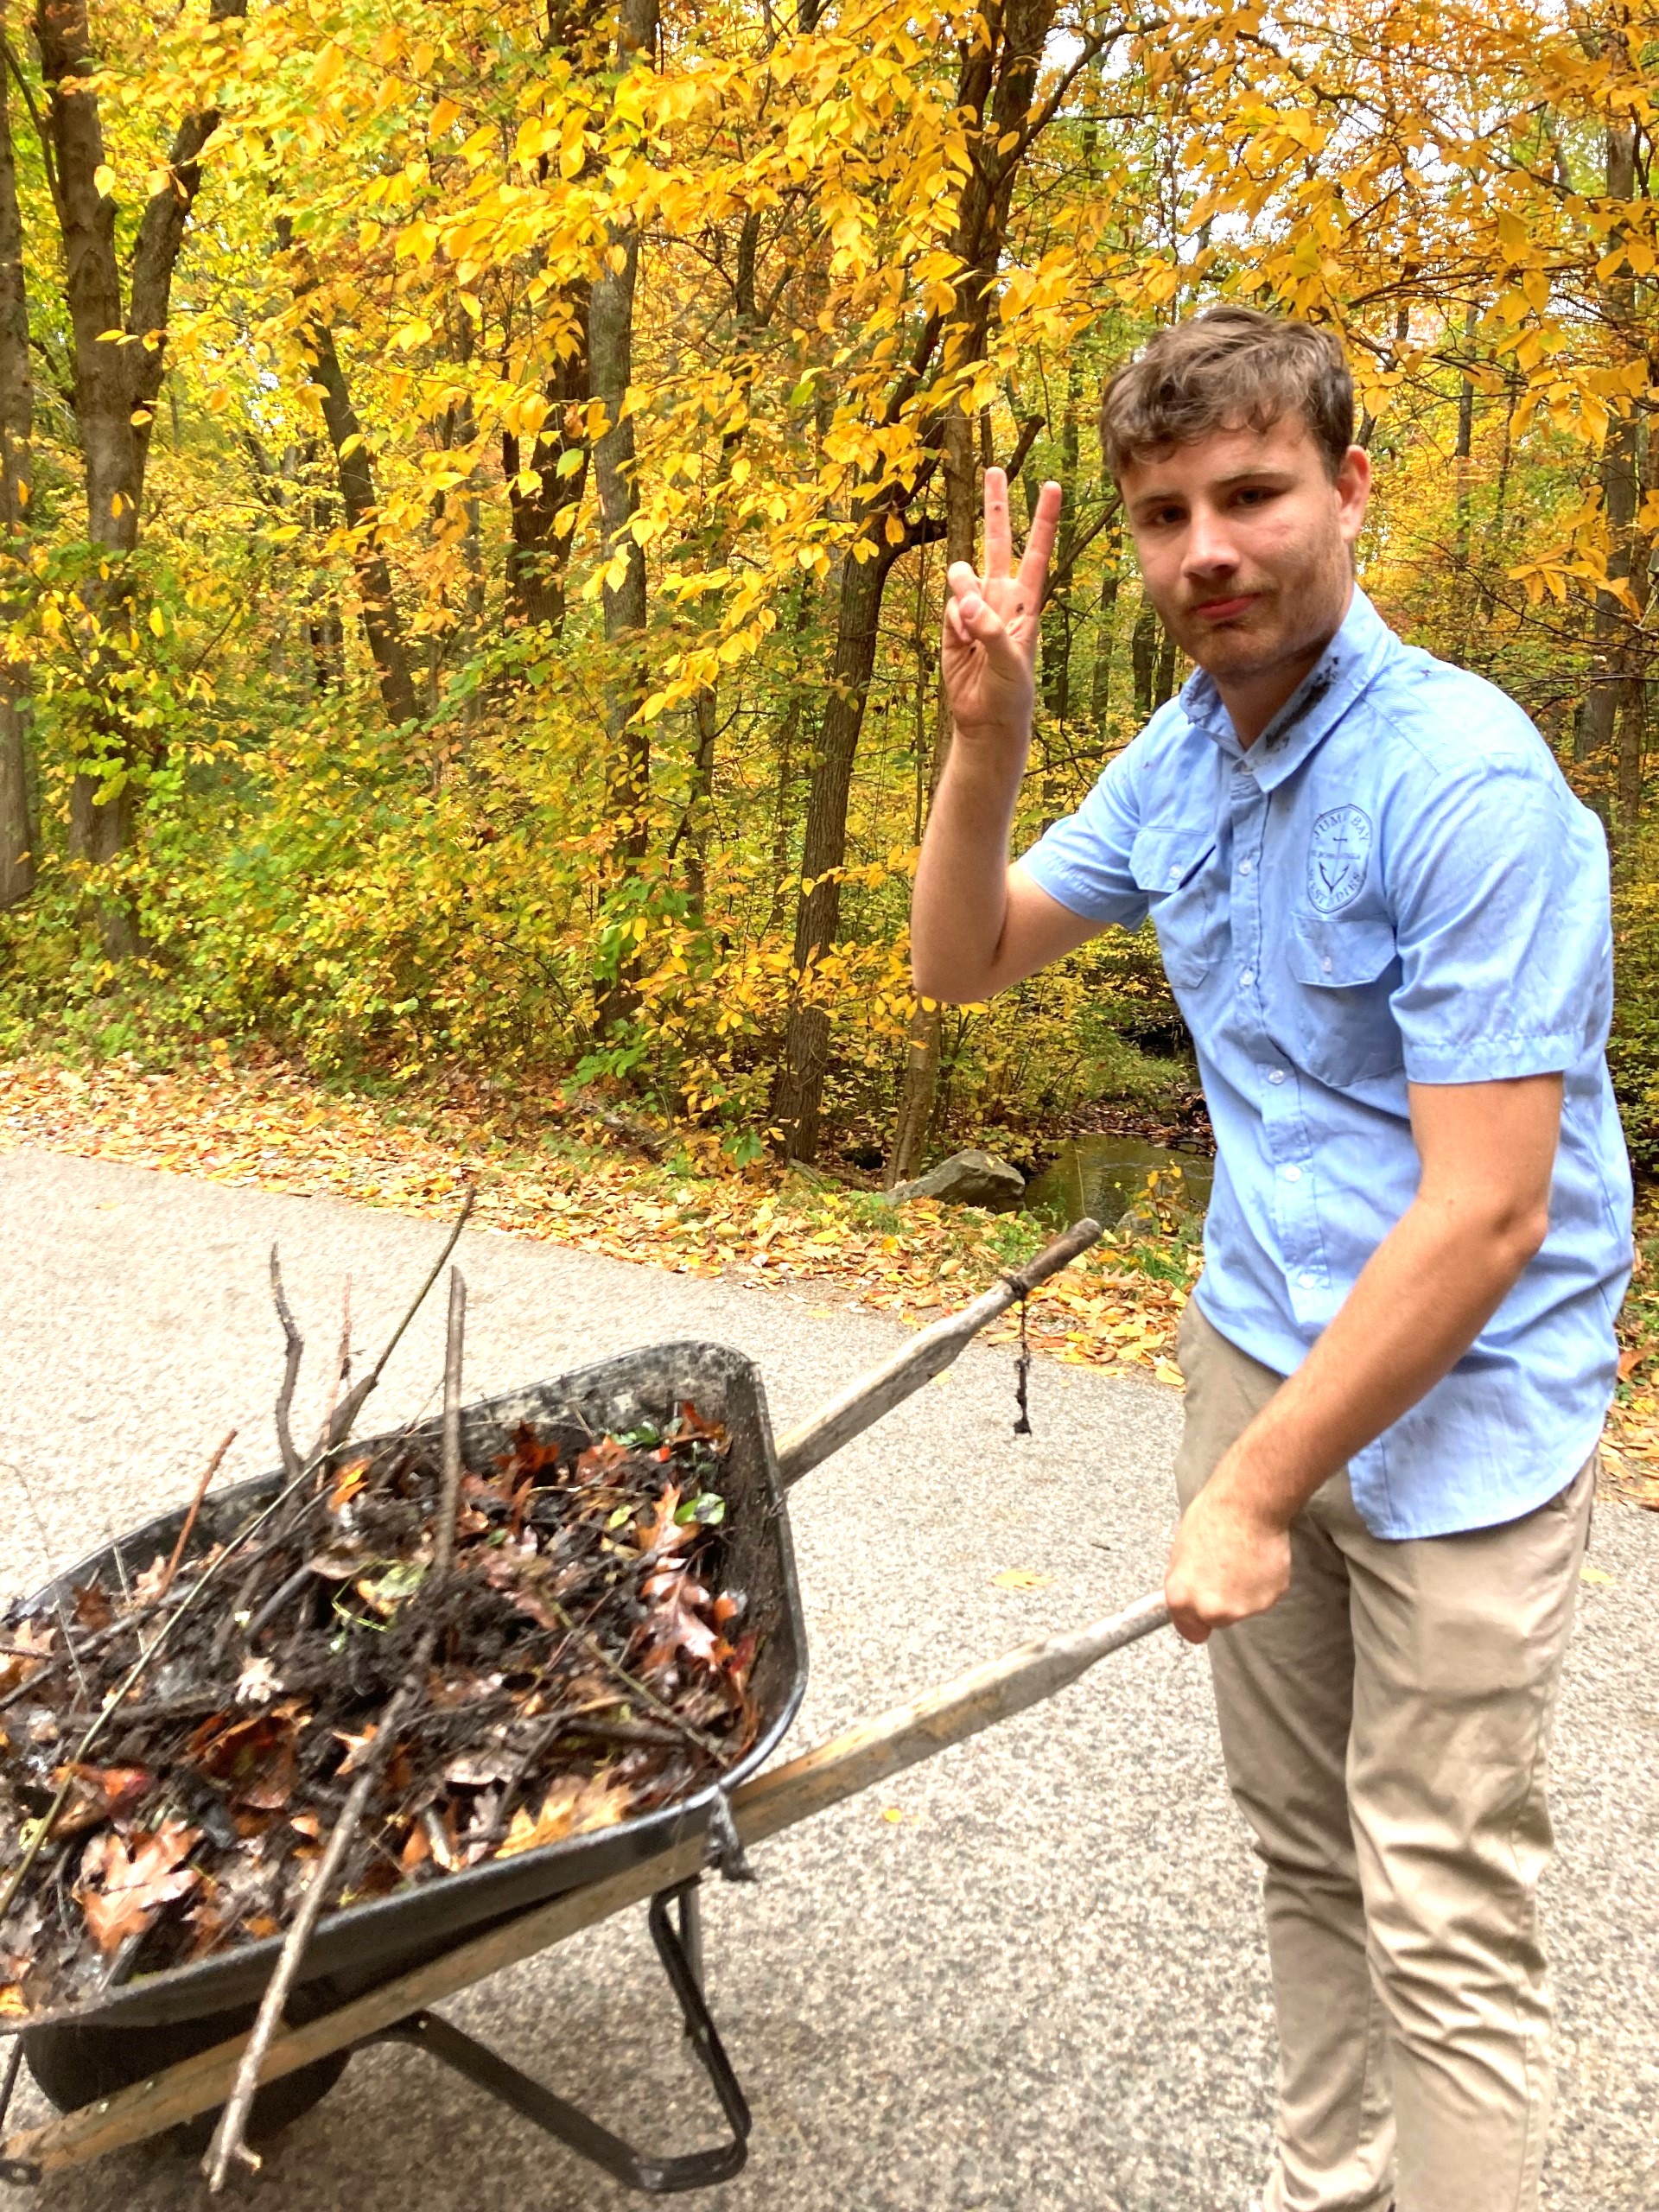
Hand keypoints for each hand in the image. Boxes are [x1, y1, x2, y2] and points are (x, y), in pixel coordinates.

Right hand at [942, 467, 1060, 750]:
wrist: (987, 720)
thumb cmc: (1011, 694)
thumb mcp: (1009, 664)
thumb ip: (988, 629)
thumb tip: (963, 602)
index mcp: (1026, 603)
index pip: (1036, 552)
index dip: (1043, 519)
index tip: (1050, 485)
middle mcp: (1001, 598)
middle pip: (997, 542)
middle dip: (995, 507)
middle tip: (994, 469)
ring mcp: (974, 609)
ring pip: (963, 573)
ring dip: (962, 586)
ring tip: (968, 622)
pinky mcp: (953, 625)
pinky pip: (948, 608)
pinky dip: (952, 623)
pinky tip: (962, 645)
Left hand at [1163, 1462, 1291, 1643]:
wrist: (1248, 1506)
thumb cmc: (1211, 1519)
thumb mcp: (1180, 1552)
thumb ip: (1184, 1582)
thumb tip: (1188, 1595)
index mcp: (1182, 1599)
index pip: (1190, 1632)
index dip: (1196, 1620)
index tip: (1201, 1613)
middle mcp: (1212, 1610)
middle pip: (1218, 1619)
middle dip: (1220, 1602)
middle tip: (1224, 1572)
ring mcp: (1244, 1608)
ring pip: (1242, 1608)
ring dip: (1242, 1592)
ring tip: (1242, 1559)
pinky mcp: (1270, 1599)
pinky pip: (1263, 1596)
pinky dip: (1261, 1583)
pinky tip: (1257, 1559)